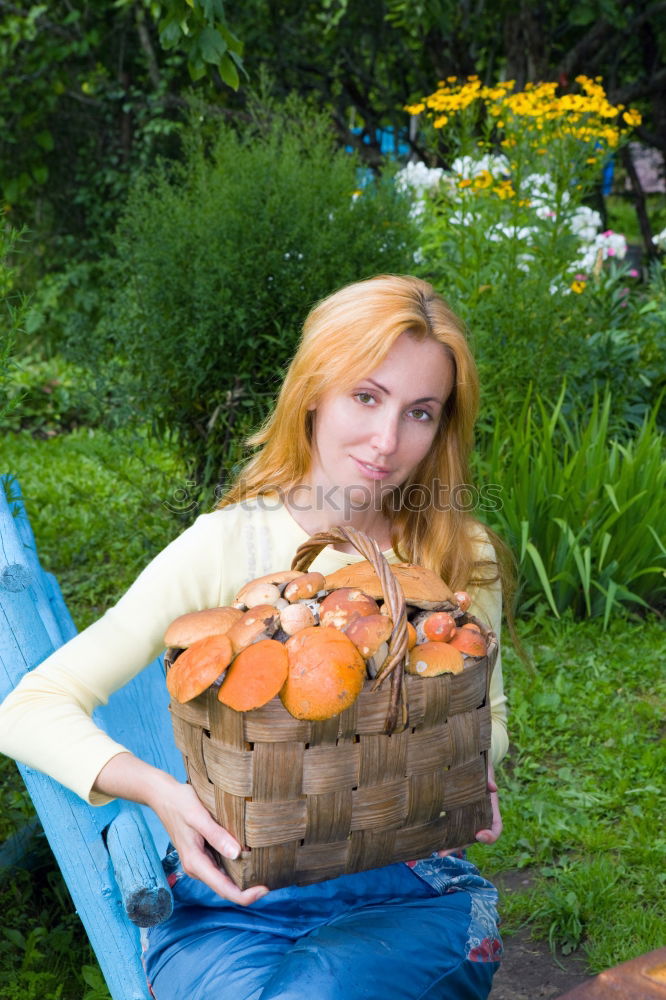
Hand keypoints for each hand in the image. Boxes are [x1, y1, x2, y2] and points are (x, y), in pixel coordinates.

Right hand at [94, 752, 269, 903]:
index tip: (266, 889)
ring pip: (223, 878)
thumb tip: (237, 854)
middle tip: (272, 881)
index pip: (223, 889)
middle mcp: (196, 867)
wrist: (163, 795)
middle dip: (247, 890)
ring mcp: (199, 861)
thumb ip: (217, 836)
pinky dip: (235, 868)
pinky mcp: (201, 853)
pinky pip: (221, 867)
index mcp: (195, 862)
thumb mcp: (199, 817)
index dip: (245, 895)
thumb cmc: (181, 803)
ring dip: (242, 880)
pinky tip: (250, 859)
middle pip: (225, 888)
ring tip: (265, 872)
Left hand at [436, 761, 501, 856]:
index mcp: (491, 808)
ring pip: (460, 835)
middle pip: (473, 838)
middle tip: (446, 852)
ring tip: (437, 851)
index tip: (479, 835)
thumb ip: (489, 777)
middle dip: (460, 846)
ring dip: (450, 845)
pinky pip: (450, 825)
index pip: (496, 828)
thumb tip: (492, 787)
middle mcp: (479, 816)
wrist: (469, 758)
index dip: (490, 836)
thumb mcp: (486, 768)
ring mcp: (466, 815)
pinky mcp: (453, 811)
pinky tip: (431, 838)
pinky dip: (443, 833)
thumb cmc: (480, 763)